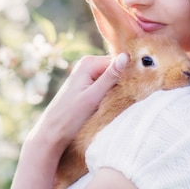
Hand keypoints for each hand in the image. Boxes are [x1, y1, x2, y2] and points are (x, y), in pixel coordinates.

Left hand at [11, 53, 128, 188]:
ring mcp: (87, 75)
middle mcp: (87, 65)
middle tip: (128, 97)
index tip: (137, 87)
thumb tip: (126, 56)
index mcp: (88, 63)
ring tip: (117, 102)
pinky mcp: (87, 86)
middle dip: (123, 82)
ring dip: (117, 89)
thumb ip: (110, 76)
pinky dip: (110, 94)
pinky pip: (106, 85)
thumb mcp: (93, 97)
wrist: (52, 132)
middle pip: (116, 69)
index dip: (129, 73)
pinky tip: (110, 104)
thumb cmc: (70, 116)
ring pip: (112, 79)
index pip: (119, 62)